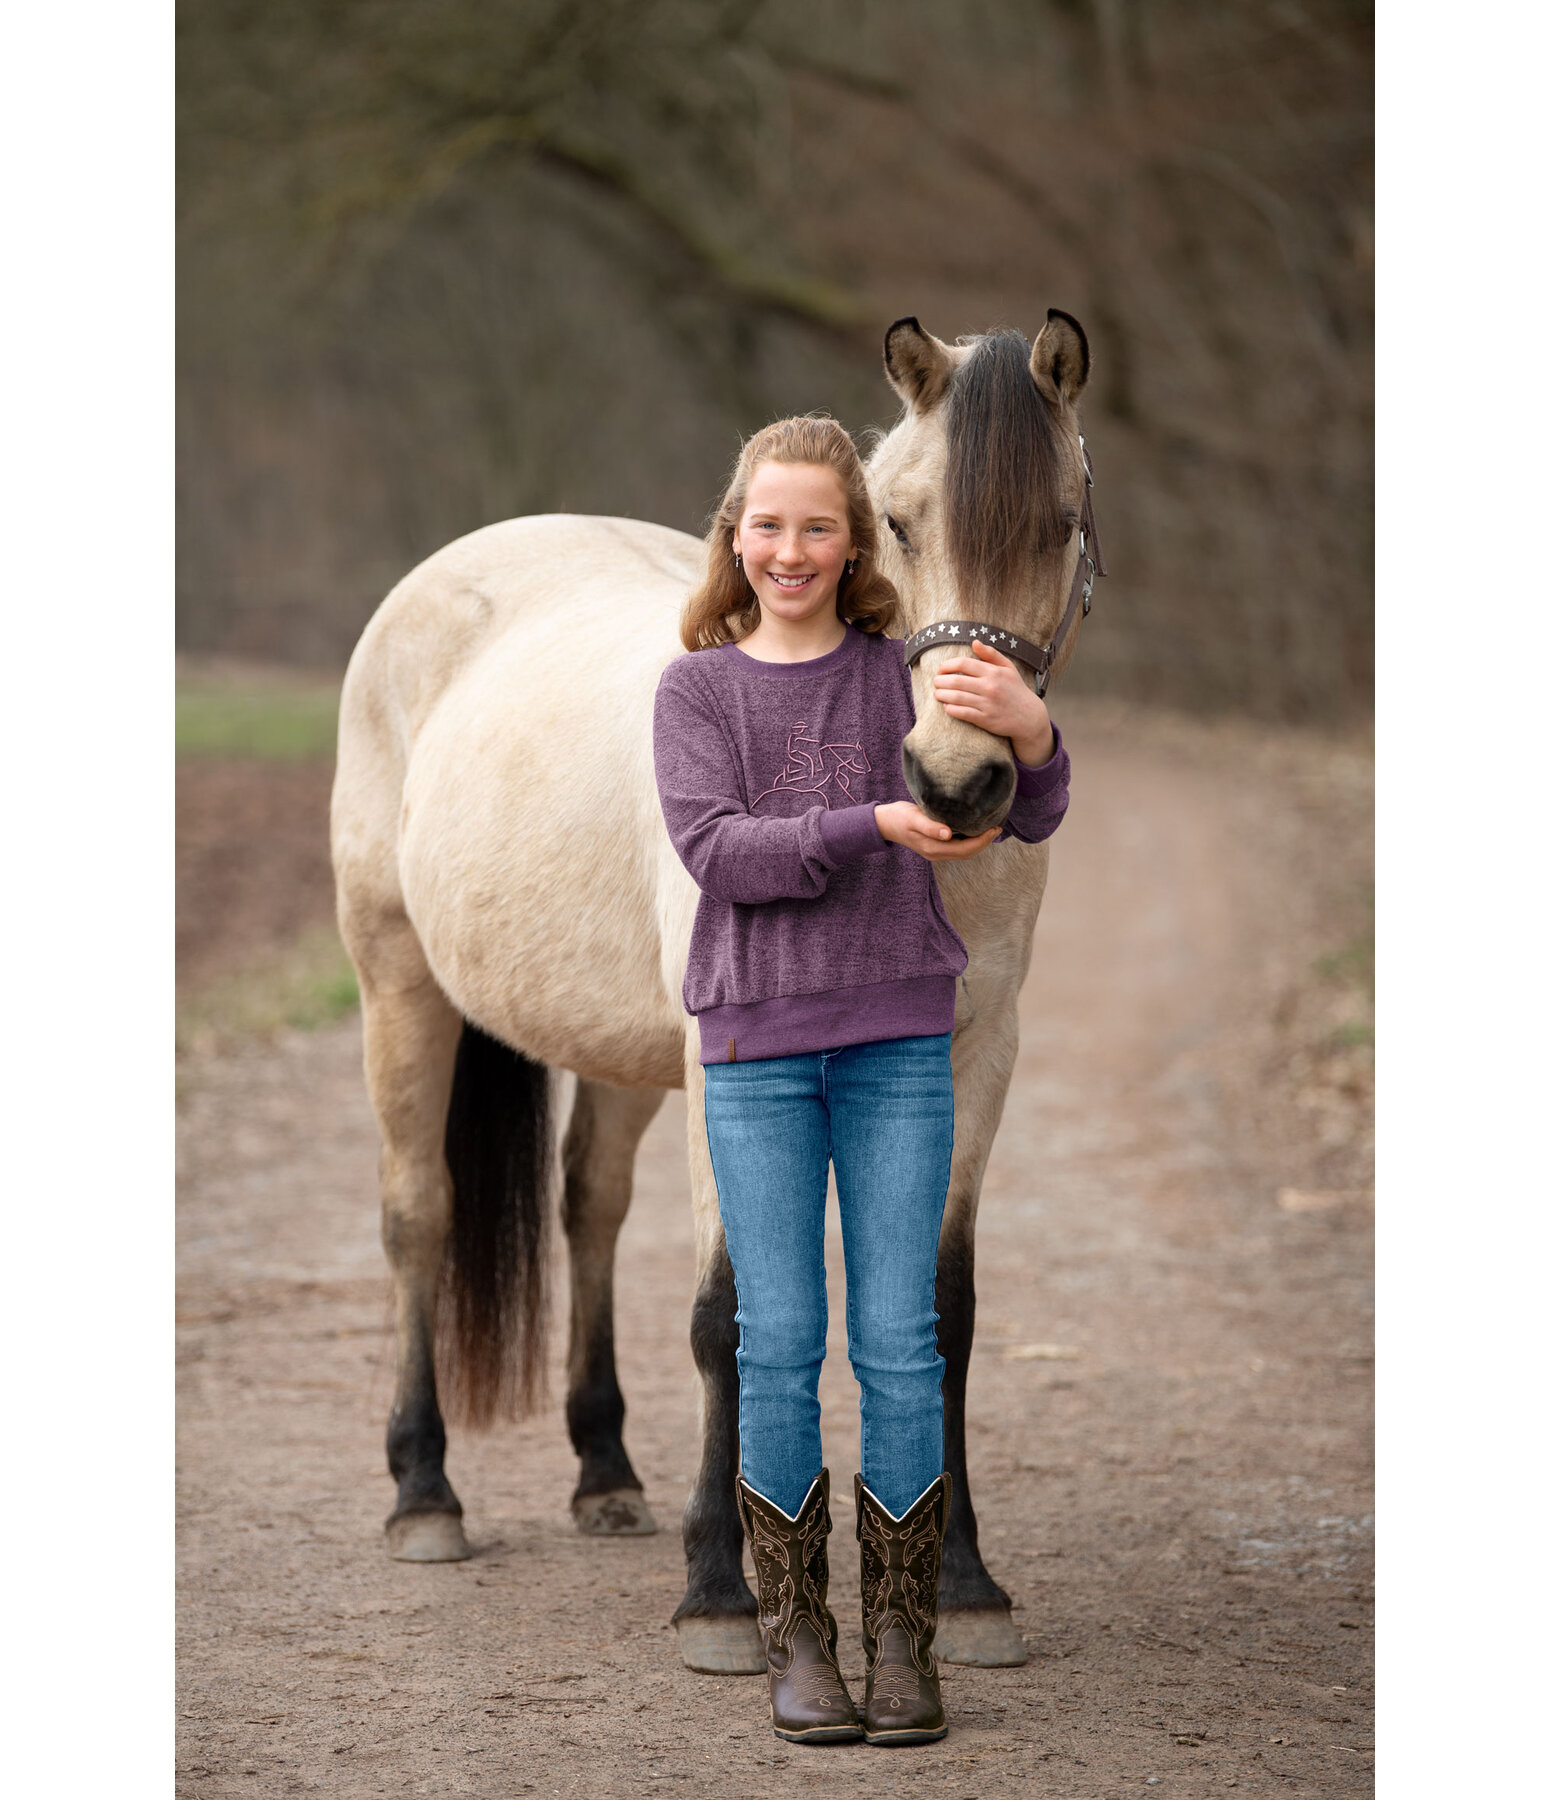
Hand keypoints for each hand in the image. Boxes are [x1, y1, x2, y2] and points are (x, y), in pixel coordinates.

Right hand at [875, 800, 998, 861]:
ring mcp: (936, 852)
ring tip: (990, 828)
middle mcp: (937, 853)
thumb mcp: (914, 818)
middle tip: (997, 827)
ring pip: (964, 852)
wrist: (885, 823)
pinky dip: (969, 840)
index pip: (965, 849)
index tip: (995, 828)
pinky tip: (974, 829)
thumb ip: (931, 827)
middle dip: (984, 842)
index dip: (983, 840)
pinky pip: (957, 847)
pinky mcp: (935, 846)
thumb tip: (948, 834)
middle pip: (967, 853)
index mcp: (934, 848)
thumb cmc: (899, 817)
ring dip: (978, 842)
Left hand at [932, 637, 1053, 766]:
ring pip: (956, 697)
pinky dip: (951, 709)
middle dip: (940, 681)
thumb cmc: (1016, 689)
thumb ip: (991, 654)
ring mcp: (987, 704)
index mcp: (993, 672)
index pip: (963, 664)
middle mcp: (989, 687)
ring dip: (941, 695)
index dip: (947, 665)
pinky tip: (947, 706)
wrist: (1029, 717)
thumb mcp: (1008, 668)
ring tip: (937, 693)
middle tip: (936, 682)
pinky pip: (962, 713)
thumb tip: (974, 642)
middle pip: (956, 681)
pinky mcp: (985, 719)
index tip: (941, 669)